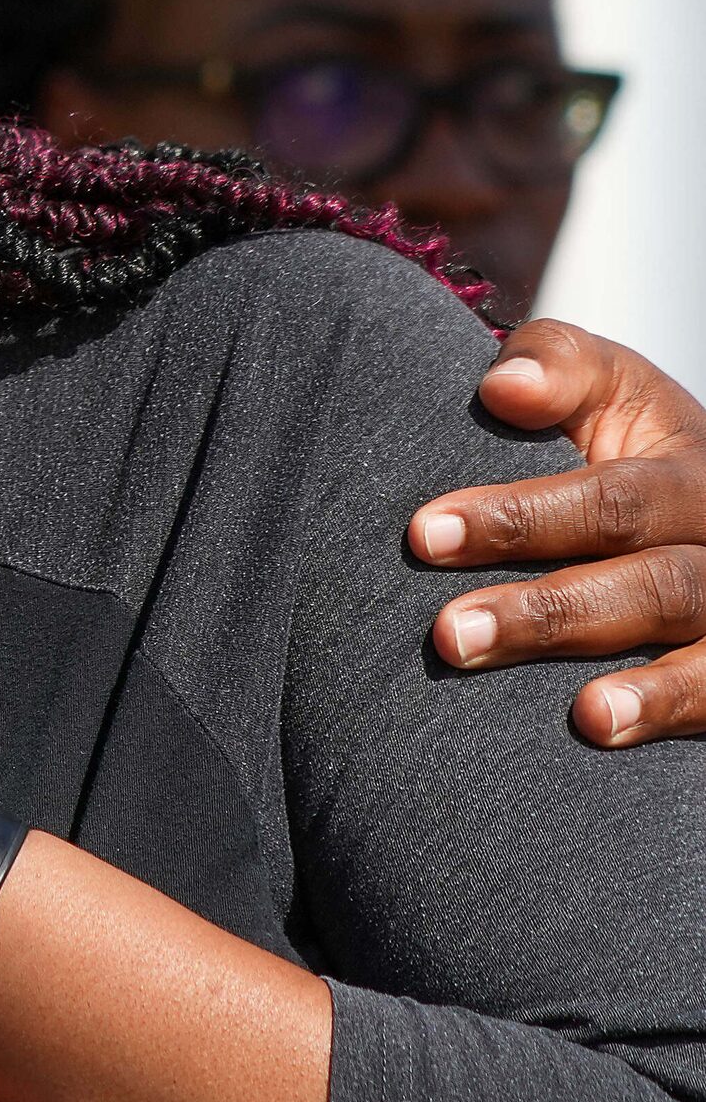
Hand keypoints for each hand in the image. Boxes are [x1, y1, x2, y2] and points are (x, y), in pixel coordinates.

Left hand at [412, 320, 705, 744]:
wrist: (693, 513)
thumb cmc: (626, 450)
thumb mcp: (604, 390)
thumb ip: (555, 367)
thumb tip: (504, 386)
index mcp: (689, 467)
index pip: (610, 497)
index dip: (520, 517)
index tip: (424, 534)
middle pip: (652, 581)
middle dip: (550, 612)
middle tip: (450, 634)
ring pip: (701, 650)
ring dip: (644, 690)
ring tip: (585, 717)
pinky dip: (676, 713)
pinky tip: (617, 734)